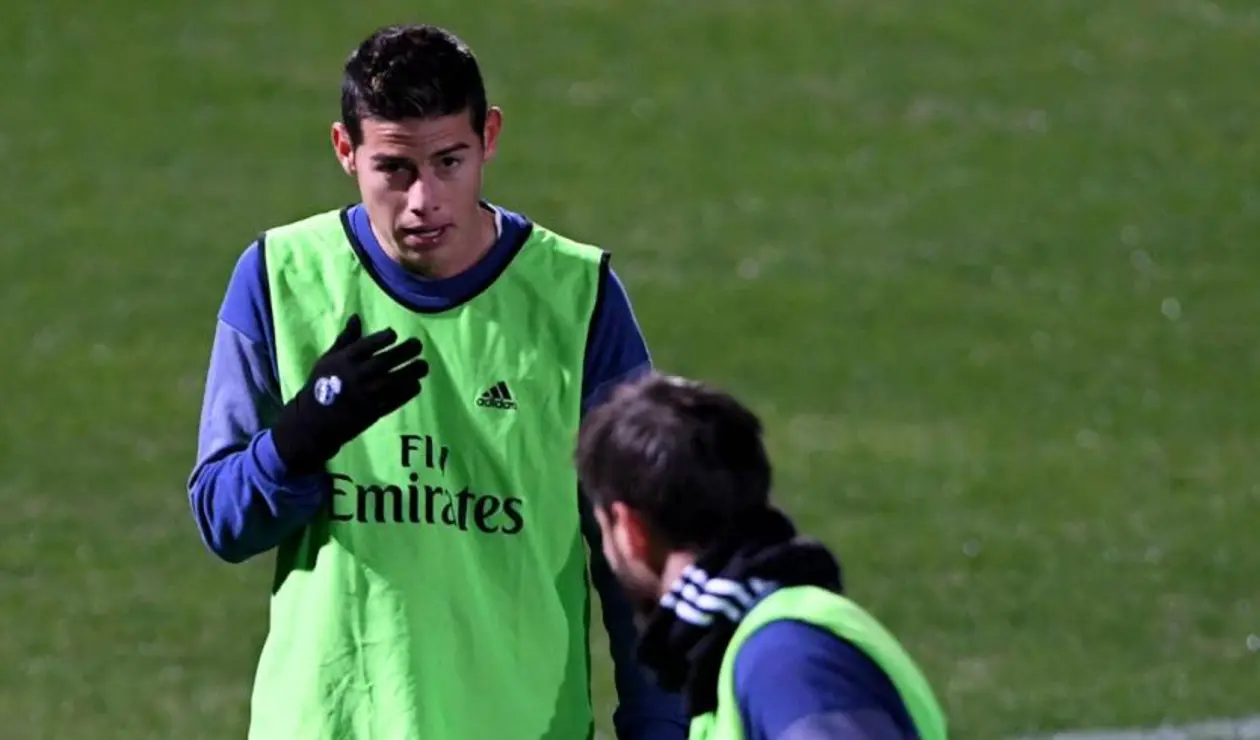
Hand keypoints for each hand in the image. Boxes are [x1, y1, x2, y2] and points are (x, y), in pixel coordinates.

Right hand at [271, 314, 429, 474]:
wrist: (314, 421)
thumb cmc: (321, 385)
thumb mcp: (328, 360)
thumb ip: (346, 340)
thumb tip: (357, 317)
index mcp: (343, 362)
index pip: (367, 346)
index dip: (383, 338)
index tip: (394, 334)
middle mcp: (356, 377)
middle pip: (385, 361)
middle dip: (405, 351)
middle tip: (418, 345)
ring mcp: (365, 396)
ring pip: (394, 381)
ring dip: (411, 372)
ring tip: (424, 365)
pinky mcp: (372, 413)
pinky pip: (394, 401)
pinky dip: (406, 392)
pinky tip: (416, 385)